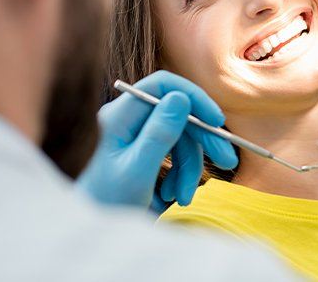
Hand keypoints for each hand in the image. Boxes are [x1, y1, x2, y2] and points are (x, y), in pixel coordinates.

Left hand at [76, 71, 237, 211]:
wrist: (90, 230)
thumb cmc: (105, 203)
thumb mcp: (137, 172)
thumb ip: (159, 134)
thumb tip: (181, 97)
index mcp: (120, 116)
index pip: (162, 85)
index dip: (193, 97)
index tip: (217, 121)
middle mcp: (127, 119)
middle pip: (177, 113)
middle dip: (202, 140)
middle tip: (227, 161)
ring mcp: (134, 134)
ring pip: (179, 137)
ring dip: (189, 168)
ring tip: (183, 198)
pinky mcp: (142, 150)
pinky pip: (172, 153)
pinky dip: (179, 174)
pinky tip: (170, 197)